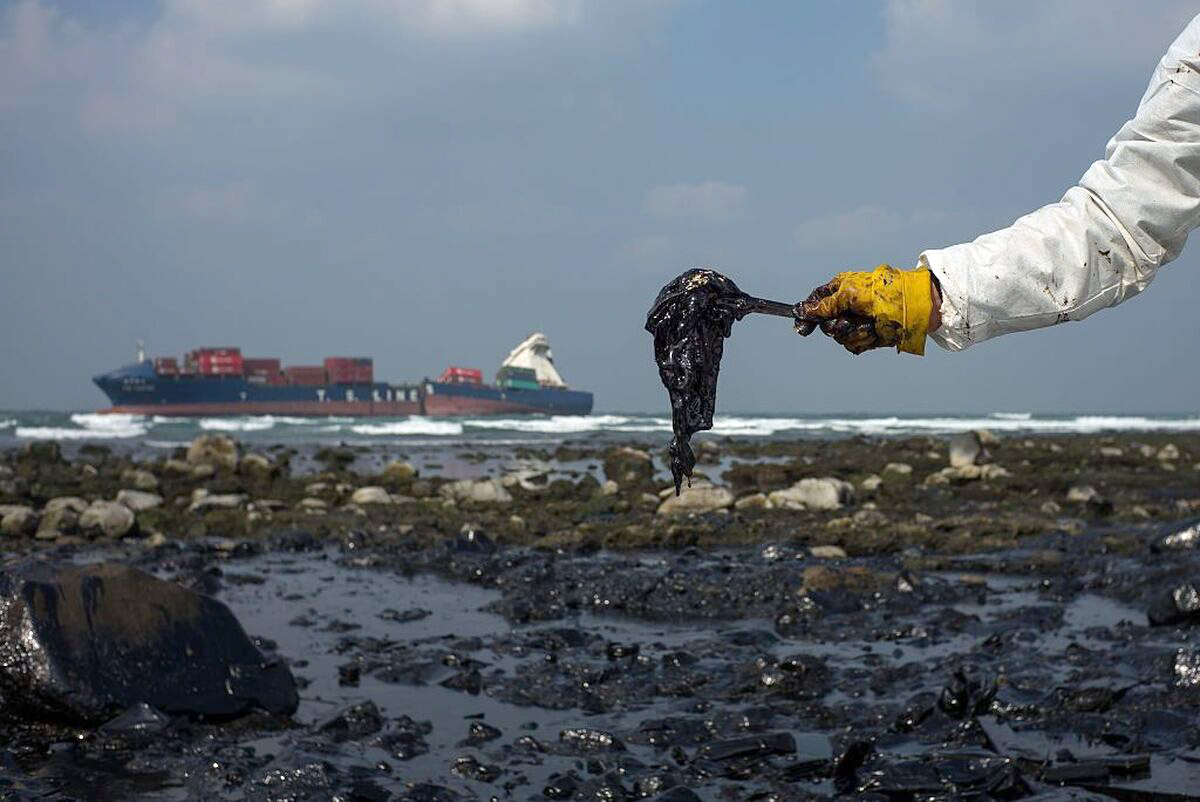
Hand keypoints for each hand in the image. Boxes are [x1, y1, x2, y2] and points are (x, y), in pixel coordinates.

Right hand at [794, 265, 936, 355]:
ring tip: (869, 324)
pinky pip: (853, 344)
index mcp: (841, 289)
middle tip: (848, 321)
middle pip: (825, 323)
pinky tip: (874, 332)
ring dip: (854, 332)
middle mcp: (846, 306)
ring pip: (839, 336)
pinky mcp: (865, 336)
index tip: (801, 324)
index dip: (808, 312)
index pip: (816, 301)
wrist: (911, 309)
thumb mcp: (850, 294)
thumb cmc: (883, 294)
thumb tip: (802, 310)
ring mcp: (856, 321)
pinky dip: (863, 339)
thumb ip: (825, 305)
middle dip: (837, 325)